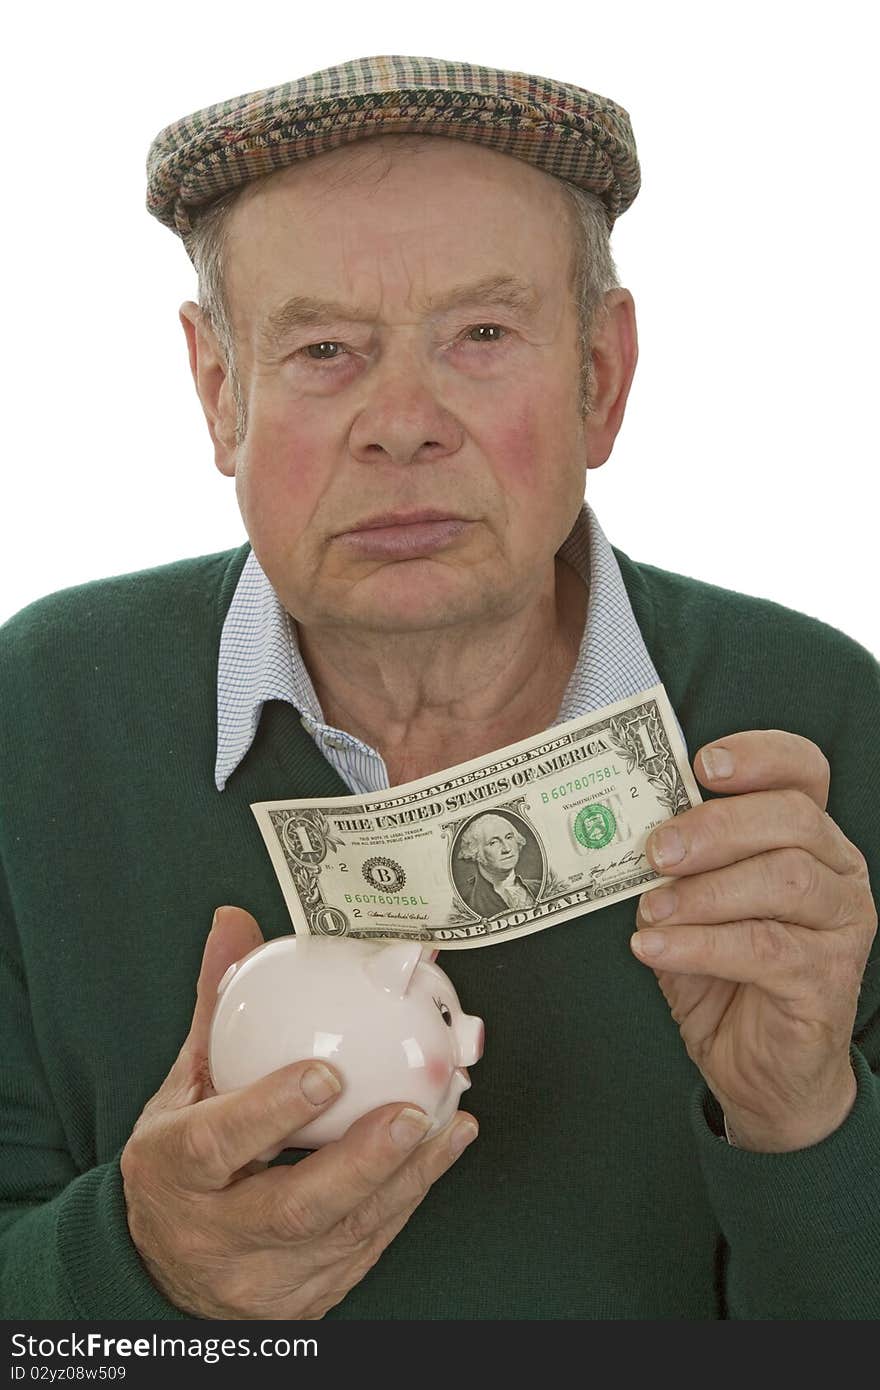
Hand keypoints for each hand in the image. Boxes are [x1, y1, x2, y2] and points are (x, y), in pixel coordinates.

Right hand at [120, 906, 478, 1318]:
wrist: (167, 1266)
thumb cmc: (180, 1161)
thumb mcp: (184, 1085)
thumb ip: (218, 1007)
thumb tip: (236, 923)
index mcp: (172, 1172)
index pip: (216, 1145)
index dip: (271, 1111)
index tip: (325, 1073)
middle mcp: (214, 1234)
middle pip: (292, 1208)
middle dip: (361, 1161)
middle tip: (411, 1112)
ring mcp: (263, 1277)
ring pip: (344, 1234)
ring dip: (404, 1177)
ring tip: (445, 1123)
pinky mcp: (307, 1296)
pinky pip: (368, 1247)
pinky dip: (410, 1197)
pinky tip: (441, 1149)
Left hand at [630, 731, 876, 1151]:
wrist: (758, 1069)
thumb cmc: (724, 974)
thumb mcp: (691, 905)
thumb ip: (675, 865)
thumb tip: (627, 830)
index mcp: (809, 836)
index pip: (804, 771)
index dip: (759, 756)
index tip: (702, 764)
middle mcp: (838, 871)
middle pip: (792, 819)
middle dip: (716, 827)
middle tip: (656, 850)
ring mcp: (843, 924)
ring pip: (786, 881)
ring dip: (706, 891)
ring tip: (651, 910)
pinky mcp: (829, 978)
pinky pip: (765, 948)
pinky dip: (699, 944)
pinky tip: (653, 948)